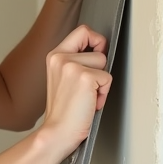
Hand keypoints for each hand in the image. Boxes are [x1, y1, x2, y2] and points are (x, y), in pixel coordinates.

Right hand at [42, 25, 111, 154]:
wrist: (58, 132)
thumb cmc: (64, 111)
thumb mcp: (63, 78)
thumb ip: (76, 61)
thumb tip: (100, 50)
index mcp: (54, 56)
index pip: (83, 31)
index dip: (96, 41)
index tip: (95, 57)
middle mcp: (60, 57)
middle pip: (98, 46)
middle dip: (100, 66)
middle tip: (88, 85)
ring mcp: (71, 66)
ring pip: (104, 62)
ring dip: (101, 82)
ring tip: (87, 96)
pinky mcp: (84, 77)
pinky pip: (107, 78)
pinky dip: (103, 93)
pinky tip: (90, 102)